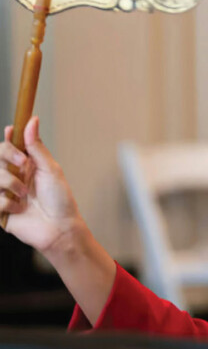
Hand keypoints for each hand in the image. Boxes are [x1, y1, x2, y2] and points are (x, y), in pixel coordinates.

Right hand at [1, 116, 82, 253]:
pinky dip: (7, 203)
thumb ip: (37, 147)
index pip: (10, 146)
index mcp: (27, 166)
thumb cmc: (60, 200)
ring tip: (25, 195)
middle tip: (23, 165)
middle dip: (9, 157)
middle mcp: (14, 177)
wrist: (60, 228)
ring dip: (11, 183)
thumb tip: (32, 120)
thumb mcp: (51, 169)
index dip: (8, 138)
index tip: (12, 130)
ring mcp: (5, 193)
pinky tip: (19, 209)